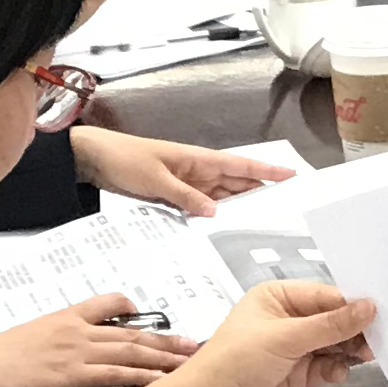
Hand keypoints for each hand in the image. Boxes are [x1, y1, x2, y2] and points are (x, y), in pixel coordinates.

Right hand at [0, 294, 198, 386]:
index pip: (108, 303)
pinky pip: (115, 374)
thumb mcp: (24, 339)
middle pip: (132, 331)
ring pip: (131, 351)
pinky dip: (142, 377)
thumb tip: (60, 351)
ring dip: (164, 357)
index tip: (154, 317)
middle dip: (167, 339)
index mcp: (64, 317)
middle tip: (196, 344)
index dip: (134, 311)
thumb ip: (49, 339)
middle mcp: (76, 329)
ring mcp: (75, 351)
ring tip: (191, 362)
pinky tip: (162, 382)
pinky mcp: (70, 374)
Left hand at [73, 126, 294, 213]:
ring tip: (262, 221)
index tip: (291, 174)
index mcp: (198, 159)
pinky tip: (224, 227)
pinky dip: (215, 214)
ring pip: (222, 196)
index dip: (267, 170)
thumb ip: (186, 196)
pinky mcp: (175, 195)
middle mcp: (198, 170)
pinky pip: (202, 205)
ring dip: (239, 206)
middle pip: (237, 182)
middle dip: (261, 191)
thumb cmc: (127, 160)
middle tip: (285, 207)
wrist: (96, 160)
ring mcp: (188, 183)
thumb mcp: (156, 180)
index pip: (240, 164)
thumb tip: (216, 212)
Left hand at [161, 280, 380, 386]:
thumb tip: (370, 307)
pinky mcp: (295, 374)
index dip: (352, 305)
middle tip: (377, 340)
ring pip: (331, 343)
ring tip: (364, 356)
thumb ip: (331, 324)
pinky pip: (325, 366)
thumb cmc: (237, 360)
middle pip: (331, 319)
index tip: (380, 314)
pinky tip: (339, 373)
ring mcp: (291, 348)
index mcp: (277, 297)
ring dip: (347, 350)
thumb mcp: (287, 337)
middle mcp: (285, 318)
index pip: (325, 296)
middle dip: (353, 330)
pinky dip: (335, 369)